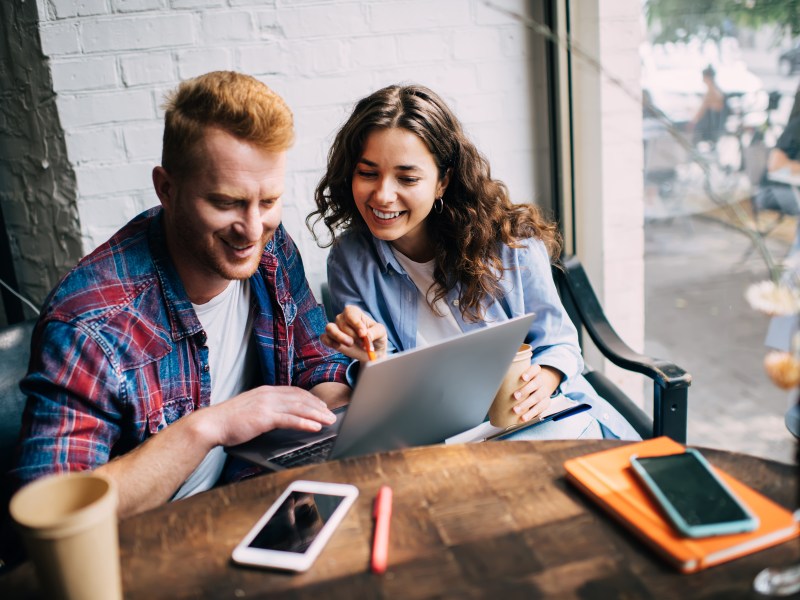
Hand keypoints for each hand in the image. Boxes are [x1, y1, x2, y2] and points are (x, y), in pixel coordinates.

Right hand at [200, 385, 336, 447]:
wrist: (211, 424)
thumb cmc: (228, 420)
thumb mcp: (250, 409)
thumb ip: (264, 409)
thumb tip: (277, 415)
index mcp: (265, 391)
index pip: (294, 392)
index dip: (310, 399)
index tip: (321, 406)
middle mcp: (268, 394)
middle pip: (300, 399)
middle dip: (318, 407)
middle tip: (331, 415)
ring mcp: (267, 404)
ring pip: (299, 408)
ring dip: (317, 415)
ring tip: (329, 421)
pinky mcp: (264, 417)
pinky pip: (290, 420)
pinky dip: (305, 423)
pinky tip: (315, 427)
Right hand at [320, 305, 387, 361]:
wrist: (372, 352)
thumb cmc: (376, 338)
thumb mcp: (381, 332)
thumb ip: (375, 332)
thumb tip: (365, 335)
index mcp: (354, 312)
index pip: (350, 313)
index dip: (356, 324)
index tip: (363, 334)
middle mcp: (343, 318)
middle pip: (342, 323)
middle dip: (353, 335)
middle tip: (363, 344)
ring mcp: (335, 328)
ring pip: (330, 328)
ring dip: (339, 337)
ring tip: (350, 344)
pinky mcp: (331, 339)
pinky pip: (324, 338)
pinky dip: (330, 342)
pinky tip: (339, 347)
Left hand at [510, 364, 562, 421]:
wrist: (536, 390)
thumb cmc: (520, 384)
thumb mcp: (516, 379)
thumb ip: (507, 380)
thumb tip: (488, 385)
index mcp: (534, 373)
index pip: (536, 369)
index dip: (530, 372)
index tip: (522, 377)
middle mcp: (540, 381)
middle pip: (537, 383)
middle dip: (525, 390)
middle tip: (515, 396)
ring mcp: (544, 392)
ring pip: (538, 397)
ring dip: (526, 404)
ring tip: (516, 410)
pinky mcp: (545, 403)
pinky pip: (540, 409)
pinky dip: (531, 414)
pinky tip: (523, 418)